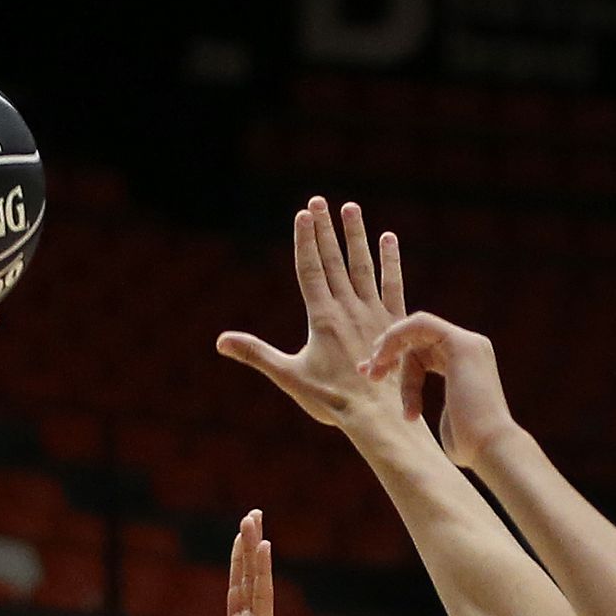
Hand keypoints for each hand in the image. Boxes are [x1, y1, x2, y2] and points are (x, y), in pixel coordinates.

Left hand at [177, 510, 276, 615]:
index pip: (237, 590)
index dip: (238, 562)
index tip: (240, 536)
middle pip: (250, 579)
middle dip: (250, 546)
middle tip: (252, 514)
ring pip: (257, 581)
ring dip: (255, 549)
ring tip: (255, 519)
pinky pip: (262, 597)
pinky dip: (263, 571)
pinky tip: (263, 546)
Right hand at [218, 197, 406, 436]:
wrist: (377, 416)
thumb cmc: (331, 401)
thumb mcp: (289, 376)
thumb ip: (256, 354)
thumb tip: (221, 341)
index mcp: (321, 318)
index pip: (310, 269)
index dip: (305, 240)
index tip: (303, 213)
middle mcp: (347, 308)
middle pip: (334, 260)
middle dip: (325, 228)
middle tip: (320, 199)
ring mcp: (373, 313)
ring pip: (362, 266)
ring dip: (355, 235)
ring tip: (351, 208)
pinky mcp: (394, 323)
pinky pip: (393, 284)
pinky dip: (390, 261)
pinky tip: (388, 238)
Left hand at [363, 312, 516, 471]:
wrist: (489, 449)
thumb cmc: (468, 447)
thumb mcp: (445, 422)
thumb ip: (431, 406)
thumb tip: (411, 415)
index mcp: (465, 366)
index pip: (423, 352)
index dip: (395, 362)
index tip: (370, 377)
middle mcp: (470, 350)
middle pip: (417, 340)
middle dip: (388, 352)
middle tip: (366, 373)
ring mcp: (468, 344)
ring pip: (416, 331)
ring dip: (390, 349)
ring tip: (373, 375)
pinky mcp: (461, 344)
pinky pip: (420, 324)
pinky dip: (397, 336)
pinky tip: (382, 359)